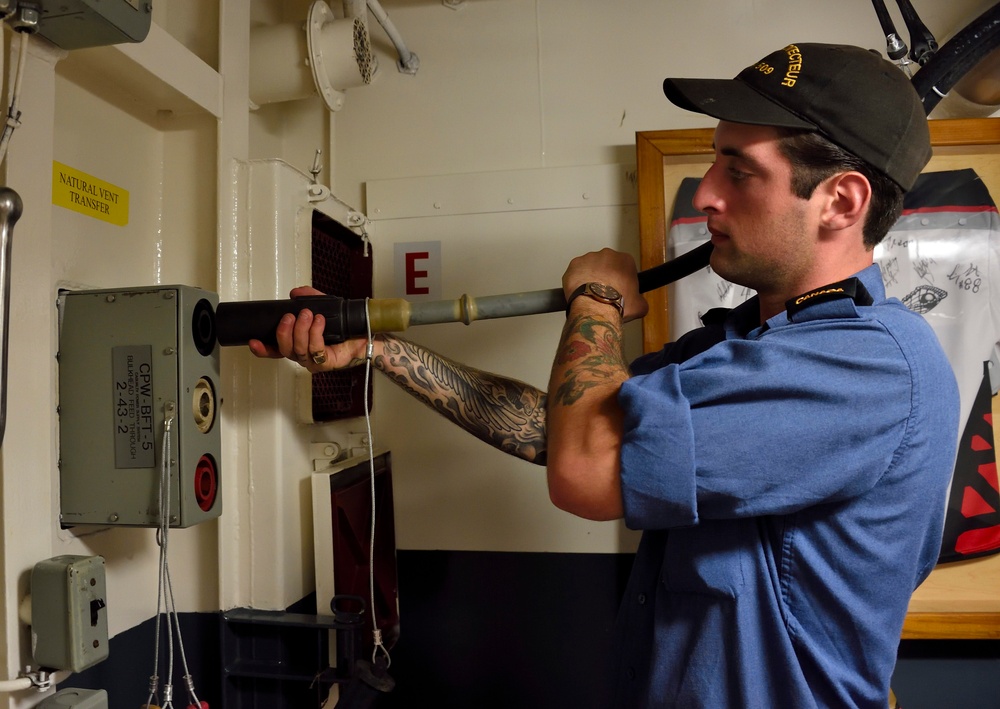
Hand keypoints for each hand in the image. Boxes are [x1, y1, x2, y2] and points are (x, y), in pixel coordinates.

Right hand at [248, 286, 368, 370]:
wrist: (367, 333)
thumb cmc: (346, 325)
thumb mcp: (324, 305)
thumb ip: (309, 298)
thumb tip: (295, 293)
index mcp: (298, 344)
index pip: (275, 350)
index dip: (263, 348)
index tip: (254, 341)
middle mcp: (304, 355)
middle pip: (284, 350)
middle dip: (284, 331)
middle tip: (291, 316)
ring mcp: (315, 361)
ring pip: (299, 350)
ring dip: (301, 330)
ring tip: (308, 314)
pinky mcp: (327, 363)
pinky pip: (316, 350)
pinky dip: (316, 333)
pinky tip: (319, 321)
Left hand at [562, 248, 647, 321]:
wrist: (596, 307)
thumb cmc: (617, 304)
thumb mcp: (639, 306)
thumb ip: (640, 300)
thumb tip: (639, 303)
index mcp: (625, 260)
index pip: (624, 267)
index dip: (621, 279)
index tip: (618, 289)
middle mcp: (607, 254)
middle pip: (606, 264)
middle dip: (604, 276)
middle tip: (603, 292)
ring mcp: (589, 257)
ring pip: (590, 267)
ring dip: (590, 277)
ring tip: (590, 293)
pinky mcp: (574, 264)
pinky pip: (575, 271)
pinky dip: (576, 280)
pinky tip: (579, 291)